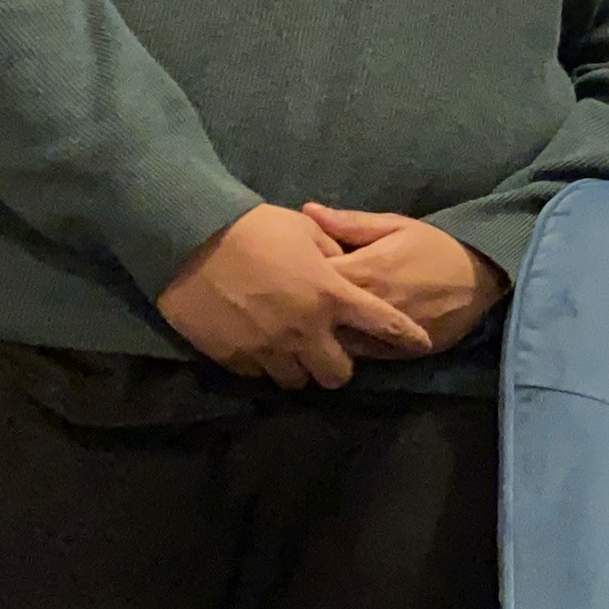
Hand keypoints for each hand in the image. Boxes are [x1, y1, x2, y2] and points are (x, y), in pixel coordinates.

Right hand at [156, 204, 427, 387]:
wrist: (189, 239)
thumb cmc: (253, 227)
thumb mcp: (305, 230)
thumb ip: (334, 252)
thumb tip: (344, 264)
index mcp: (332, 296)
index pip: (386, 325)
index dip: (407, 338)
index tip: (419, 344)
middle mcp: (306, 330)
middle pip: (338, 375)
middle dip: (338, 366)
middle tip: (329, 352)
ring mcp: (269, 348)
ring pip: (297, 382)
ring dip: (299, 369)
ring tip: (292, 352)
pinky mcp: (234, 357)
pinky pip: (259, 375)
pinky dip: (264, 365)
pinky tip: (260, 346)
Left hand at [301, 205, 508, 352]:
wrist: (481, 279)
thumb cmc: (435, 246)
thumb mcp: (395, 225)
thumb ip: (349, 222)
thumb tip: (307, 211)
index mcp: (363, 269)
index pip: (309, 277)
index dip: (294, 274)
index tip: (289, 269)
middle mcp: (368, 305)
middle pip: (315, 315)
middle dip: (300, 308)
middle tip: (292, 299)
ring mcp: (381, 333)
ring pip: (333, 341)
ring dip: (321, 333)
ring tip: (310, 323)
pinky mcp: (395, 352)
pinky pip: (358, 356)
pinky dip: (345, 347)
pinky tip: (338, 338)